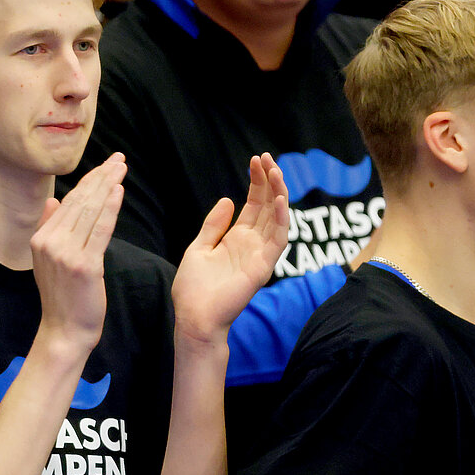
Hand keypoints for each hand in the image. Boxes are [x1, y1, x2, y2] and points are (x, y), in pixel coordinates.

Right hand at [32, 153, 125, 351]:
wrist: (65, 330)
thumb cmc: (63, 297)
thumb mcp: (49, 260)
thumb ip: (49, 228)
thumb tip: (53, 201)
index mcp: (40, 239)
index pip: (68, 202)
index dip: (88, 181)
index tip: (105, 165)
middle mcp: (49, 243)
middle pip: (80, 202)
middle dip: (101, 177)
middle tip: (118, 159)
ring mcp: (65, 254)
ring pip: (90, 212)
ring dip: (108, 186)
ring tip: (121, 168)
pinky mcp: (84, 265)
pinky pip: (100, 231)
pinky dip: (110, 209)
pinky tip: (118, 192)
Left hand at [172, 154, 291, 341]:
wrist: (193, 316)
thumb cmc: (193, 288)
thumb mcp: (199, 247)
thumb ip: (214, 225)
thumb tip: (229, 199)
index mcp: (237, 238)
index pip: (254, 204)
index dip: (257, 181)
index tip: (256, 160)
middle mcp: (253, 243)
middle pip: (267, 206)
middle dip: (269, 181)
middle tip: (267, 157)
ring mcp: (260, 254)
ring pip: (277, 219)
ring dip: (278, 195)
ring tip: (275, 172)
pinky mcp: (263, 267)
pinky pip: (278, 240)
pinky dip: (281, 220)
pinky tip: (279, 201)